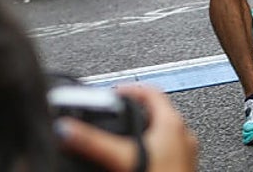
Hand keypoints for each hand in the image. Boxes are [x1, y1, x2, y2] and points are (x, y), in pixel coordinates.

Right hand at [56, 84, 197, 171]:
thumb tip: (67, 129)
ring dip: (143, 134)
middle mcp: (183, 135)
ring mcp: (185, 153)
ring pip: (162, 134)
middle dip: (134, 114)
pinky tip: (140, 162)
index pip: (150, 91)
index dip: (128, 89)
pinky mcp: (183, 169)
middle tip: (116, 117)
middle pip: (157, 112)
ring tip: (125, 141)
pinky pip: (166, 152)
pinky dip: (152, 152)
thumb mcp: (121, 157)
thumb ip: (93, 141)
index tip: (113, 93)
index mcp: (172, 122)